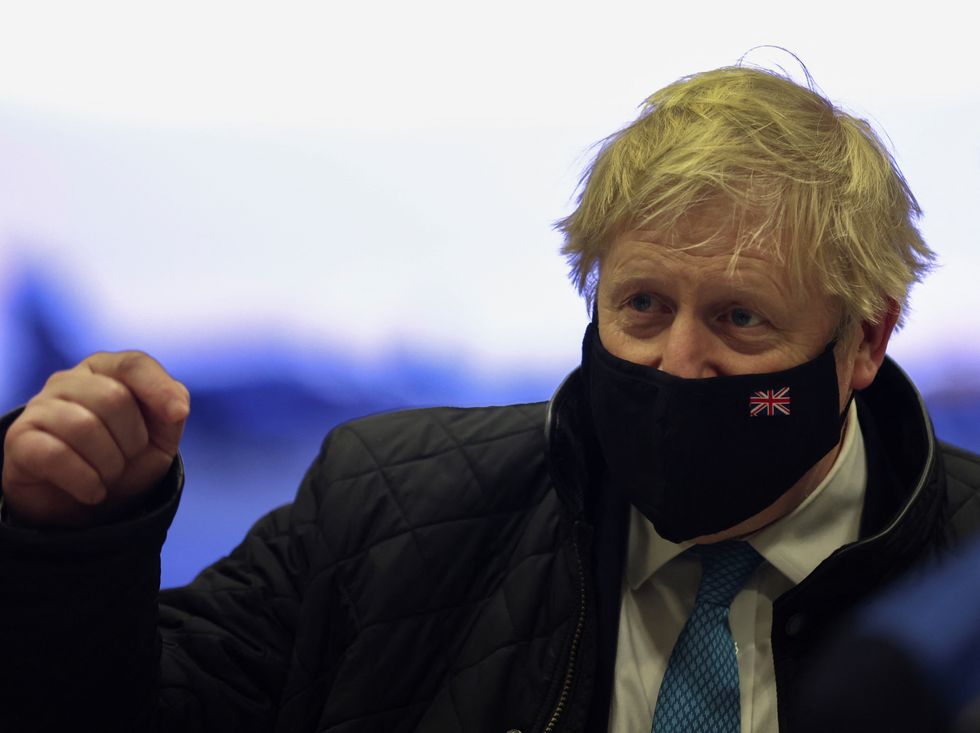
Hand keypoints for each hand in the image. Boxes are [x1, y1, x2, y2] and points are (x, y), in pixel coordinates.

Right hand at [2, 351, 189, 527]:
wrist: (89, 504)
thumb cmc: (127, 460)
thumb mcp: (162, 434)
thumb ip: (173, 408)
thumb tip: (177, 407)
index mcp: (106, 370)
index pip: (134, 364)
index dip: (159, 389)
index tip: (177, 416)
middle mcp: (69, 381)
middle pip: (113, 398)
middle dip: (132, 440)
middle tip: (126, 458)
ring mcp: (39, 407)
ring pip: (84, 426)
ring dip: (109, 464)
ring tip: (107, 475)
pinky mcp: (19, 439)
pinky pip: (56, 455)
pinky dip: (85, 481)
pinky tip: (93, 491)